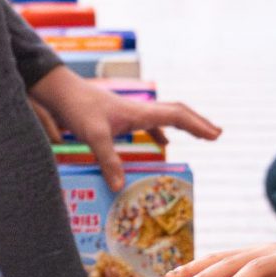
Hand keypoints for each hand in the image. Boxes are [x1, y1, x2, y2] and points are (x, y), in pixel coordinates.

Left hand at [28, 64, 220, 190]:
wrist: (58, 89)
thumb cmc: (77, 108)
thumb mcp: (93, 135)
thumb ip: (108, 160)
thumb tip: (120, 187)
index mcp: (139, 112)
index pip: (176, 115)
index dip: (197, 125)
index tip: (215, 136)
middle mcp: (138, 110)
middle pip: (176, 113)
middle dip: (197, 123)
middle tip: (217, 135)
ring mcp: (129, 112)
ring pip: (164, 117)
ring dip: (183, 126)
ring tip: (199, 136)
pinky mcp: (118, 116)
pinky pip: (148, 124)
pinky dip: (160, 133)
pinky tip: (163, 145)